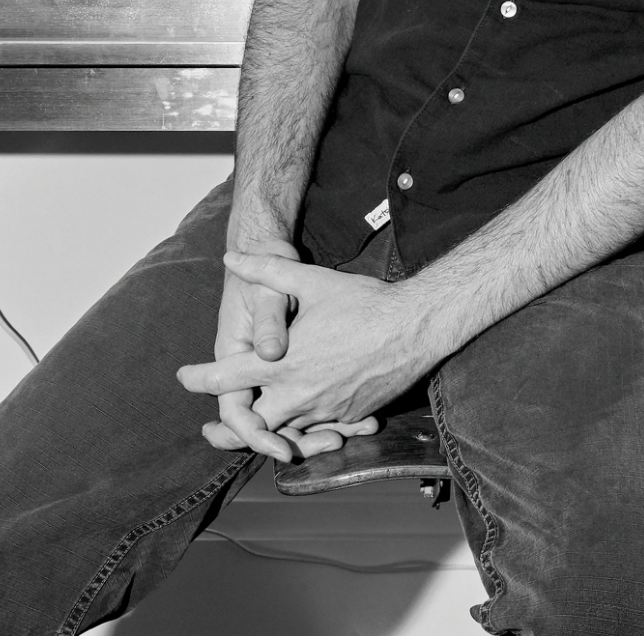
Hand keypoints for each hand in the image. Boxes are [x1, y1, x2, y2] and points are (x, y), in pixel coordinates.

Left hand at [179, 251, 426, 445]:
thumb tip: (232, 257)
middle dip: (229, 429)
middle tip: (212, 430)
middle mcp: (298, 394)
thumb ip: (267, 269)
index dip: (199, 379)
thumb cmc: (363, 302)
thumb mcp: (310, 280)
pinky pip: (317, 431)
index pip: (227, 378)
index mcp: (283, 363)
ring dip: (268, 432)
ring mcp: (324, 410)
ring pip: (285, 432)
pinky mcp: (347, 417)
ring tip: (256, 428)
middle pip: (251, 424)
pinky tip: (301, 422)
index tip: (184, 378)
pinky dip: (304, 430)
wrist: (413, 328)